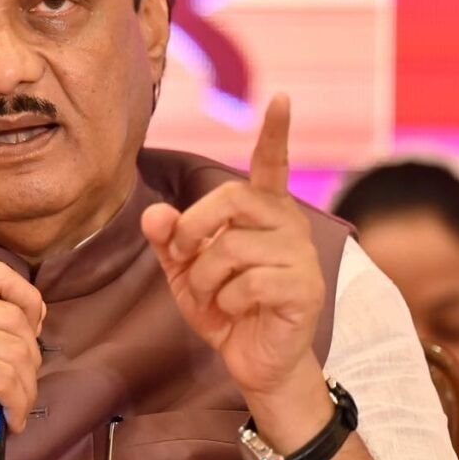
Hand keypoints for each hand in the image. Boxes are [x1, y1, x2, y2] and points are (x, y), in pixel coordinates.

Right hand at [0, 261, 43, 459]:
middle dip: (29, 356)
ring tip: (16, 406)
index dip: (26, 300)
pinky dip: (17, 403)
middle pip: (13, 316)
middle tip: (20, 385)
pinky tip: (10, 418)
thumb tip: (37, 313)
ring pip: (15, 350)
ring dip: (26, 385)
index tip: (32, 332)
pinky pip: (6, 378)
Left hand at [141, 94, 325, 400]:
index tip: (281, 98)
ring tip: (214, 296)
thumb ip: (170, 239)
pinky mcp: (305, 289)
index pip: (271, 165)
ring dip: (206, 278)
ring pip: (232, 248)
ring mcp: (301, 256)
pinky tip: (239, 311)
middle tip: (186, 257)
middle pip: (231, 198)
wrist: (254, 360)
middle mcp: (288, 225)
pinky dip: (228, 301)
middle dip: (194, 229)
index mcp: (263, 213)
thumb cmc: (225, 307)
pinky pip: (249, 283)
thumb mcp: (186, 271)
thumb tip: (154, 212)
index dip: (275, 133)